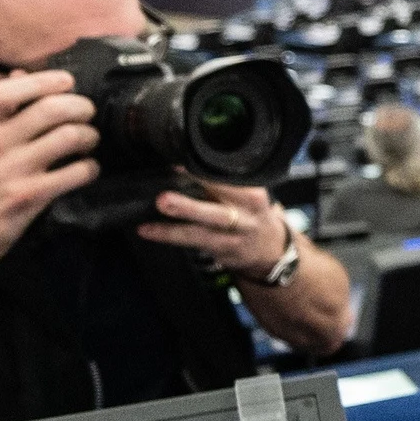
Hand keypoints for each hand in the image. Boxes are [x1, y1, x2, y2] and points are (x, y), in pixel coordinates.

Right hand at [0, 69, 95, 278]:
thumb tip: (21, 74)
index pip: (8, 90)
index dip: (43, 80)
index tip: (66, 81)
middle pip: (50, 109)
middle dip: (80, 107)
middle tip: (87, 113)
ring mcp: (11, 171)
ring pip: (68, 137)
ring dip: (89, 136)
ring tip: (89, 140)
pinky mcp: (29, 197)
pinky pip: (74, 173)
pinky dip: (89, 168)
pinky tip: (86, 169)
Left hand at [140, 179, 291, 275]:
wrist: (271, 250)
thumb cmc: (252, 214)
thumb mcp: (249, 194)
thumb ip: (224, 183)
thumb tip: (182, 166)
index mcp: (253, 197)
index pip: (227, 184)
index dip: (201, 176)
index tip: (177, 167)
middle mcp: (245, 220)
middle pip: (217, 214)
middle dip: (189, 208)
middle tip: (164, 200)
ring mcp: (233, 240)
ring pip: (201, 235)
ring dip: (173, 230)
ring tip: (149, 225)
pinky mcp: (221, 254)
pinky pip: (191, 244)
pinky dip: (168, 237)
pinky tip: (148, 231)